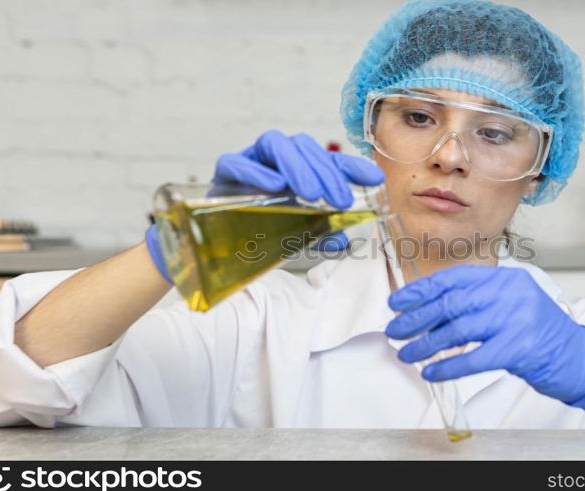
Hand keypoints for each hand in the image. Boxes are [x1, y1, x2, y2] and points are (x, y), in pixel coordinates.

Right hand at [145, 130, 384, 279]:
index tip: (375, 179)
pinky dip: (256, 171)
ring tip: (313, 195)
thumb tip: (344, 240)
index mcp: (296, 172)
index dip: (351, 167)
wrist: (209, 252)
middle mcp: (274, 161)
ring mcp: (248, 161)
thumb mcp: (296, 239)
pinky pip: (236, 161)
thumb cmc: (257, 237)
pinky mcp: (222, 173)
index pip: (327, 160)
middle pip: (303, 146)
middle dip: (326, 171)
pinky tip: (275, 186)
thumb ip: (319, 236)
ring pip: (274, 143)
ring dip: (298, 166)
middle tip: (341, 199)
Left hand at [385, 265, 584, 418]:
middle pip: (452, 302)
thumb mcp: (510, 306)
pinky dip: (448, 366)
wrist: (580, 356)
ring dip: (426, 344)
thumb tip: (427, 311)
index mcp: (506, 279)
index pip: (455, 278)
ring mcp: (517, 319)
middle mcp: (511, 294)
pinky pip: (475, 358)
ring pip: (459, 329)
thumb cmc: (538, 334)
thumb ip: (477, 303)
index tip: (398, 302)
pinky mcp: (521, 348)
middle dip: (418, 317)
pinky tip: (432, 372)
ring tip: (407, 354)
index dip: (422, 290)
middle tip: (395, 330)